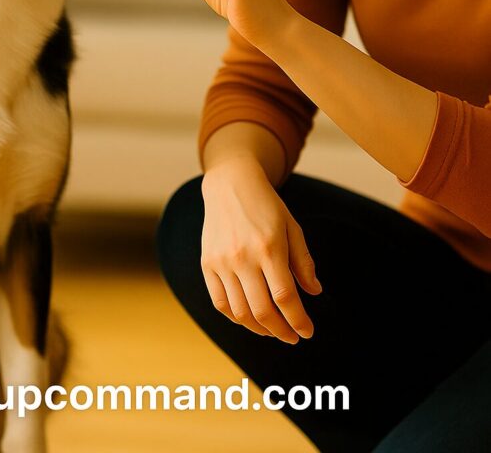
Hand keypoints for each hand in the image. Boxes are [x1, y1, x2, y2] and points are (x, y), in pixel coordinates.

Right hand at [201, 154, 321, 341]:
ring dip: (259, 329)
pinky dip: (235, 318)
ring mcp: (222, 262)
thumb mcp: (292, 227)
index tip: (307, 332)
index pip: (285, 297)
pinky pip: (220, 303)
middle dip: (281, 331)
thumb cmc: (266, 205)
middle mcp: (243, 257)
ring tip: (273, 330)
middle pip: (262, 311)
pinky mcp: (207, 264)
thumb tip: (314, 292)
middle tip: (292, 337)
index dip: (298, 321)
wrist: (230, 184)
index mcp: (269, 247)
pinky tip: (249, 319)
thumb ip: (303, 261)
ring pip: (240, 312)